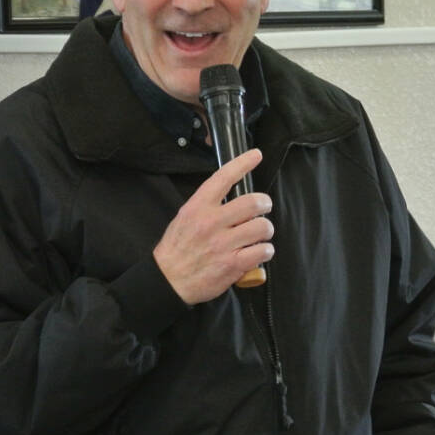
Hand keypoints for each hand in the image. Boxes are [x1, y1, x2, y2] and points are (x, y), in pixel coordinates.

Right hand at [153, 148, 272, 304]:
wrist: (168, 280)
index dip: (242, 163)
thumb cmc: (177, 248)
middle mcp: (211, 222)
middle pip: (253, 202)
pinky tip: (259, 252)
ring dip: (266, 230)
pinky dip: (265, 251)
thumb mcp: (184, 218)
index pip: (223, 178)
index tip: (256, 154)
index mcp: (198, 207)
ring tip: (259, 235)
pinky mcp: (233, 264)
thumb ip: (207, 205)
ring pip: (262, 226)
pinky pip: (263, 251)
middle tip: (263, 209)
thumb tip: (232, 196)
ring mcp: (223, 244)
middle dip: (264, 204)